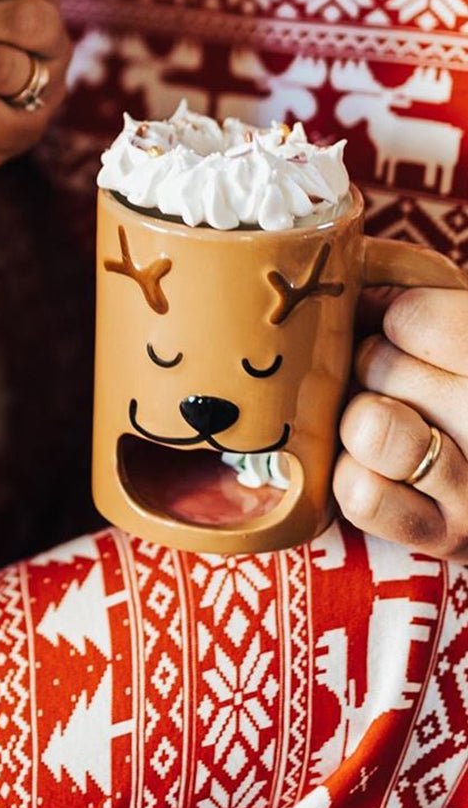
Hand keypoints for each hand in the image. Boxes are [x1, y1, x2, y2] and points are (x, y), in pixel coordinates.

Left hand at [334, 288, 467, 556]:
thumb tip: (351, 270)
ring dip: (360, 422)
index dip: (391, 318)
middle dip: (373, 368)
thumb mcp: (461, 332)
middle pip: (379, 364)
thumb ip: (419, 295)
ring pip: (369, 428)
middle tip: (404, 385)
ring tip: (389, 426)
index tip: (403, 328)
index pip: (413, 316)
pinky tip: (384, 474)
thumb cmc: (466, 387)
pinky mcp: (448, 537)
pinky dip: (356, 478)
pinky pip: (362, 495)